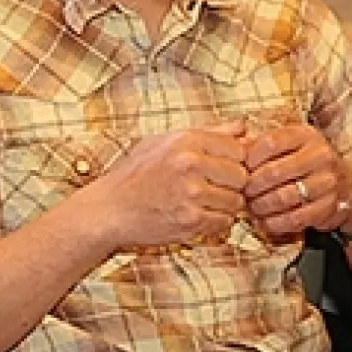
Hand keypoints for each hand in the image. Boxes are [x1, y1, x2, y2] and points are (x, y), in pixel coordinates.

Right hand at [78, 123, 249, 248]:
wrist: (108, 210)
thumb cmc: (134, 175)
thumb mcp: (165, 143)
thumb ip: (207, 133)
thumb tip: (243, 127)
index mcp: (186, 140)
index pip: (238, 148)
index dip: (232, 161)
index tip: (218, 170)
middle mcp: (189, 163)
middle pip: (241, 176)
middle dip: (231, 185)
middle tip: (211, 189)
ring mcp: (191, 193)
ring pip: (235, 202)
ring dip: (224, 206)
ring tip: (201, 203)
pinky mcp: (190, 220)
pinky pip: (224, 222)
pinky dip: (215, 223)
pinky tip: (196, 216)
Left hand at [241, 124, 351, 236]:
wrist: (349, 185)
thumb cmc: (307, 163)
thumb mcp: (289, 145)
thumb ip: (260, 144)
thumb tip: (231, 149)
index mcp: (305, 135)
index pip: (270, 142)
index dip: (249, 158)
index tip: (239, 170)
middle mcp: (320, 155)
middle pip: (273, 172)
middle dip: (251, 188)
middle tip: (241, 195)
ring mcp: (327, 181)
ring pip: (283, 198)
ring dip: (261, 207)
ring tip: (251, 209)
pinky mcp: (330, 206)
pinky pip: (295, 219)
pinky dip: (275, 223)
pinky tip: (264, 222)